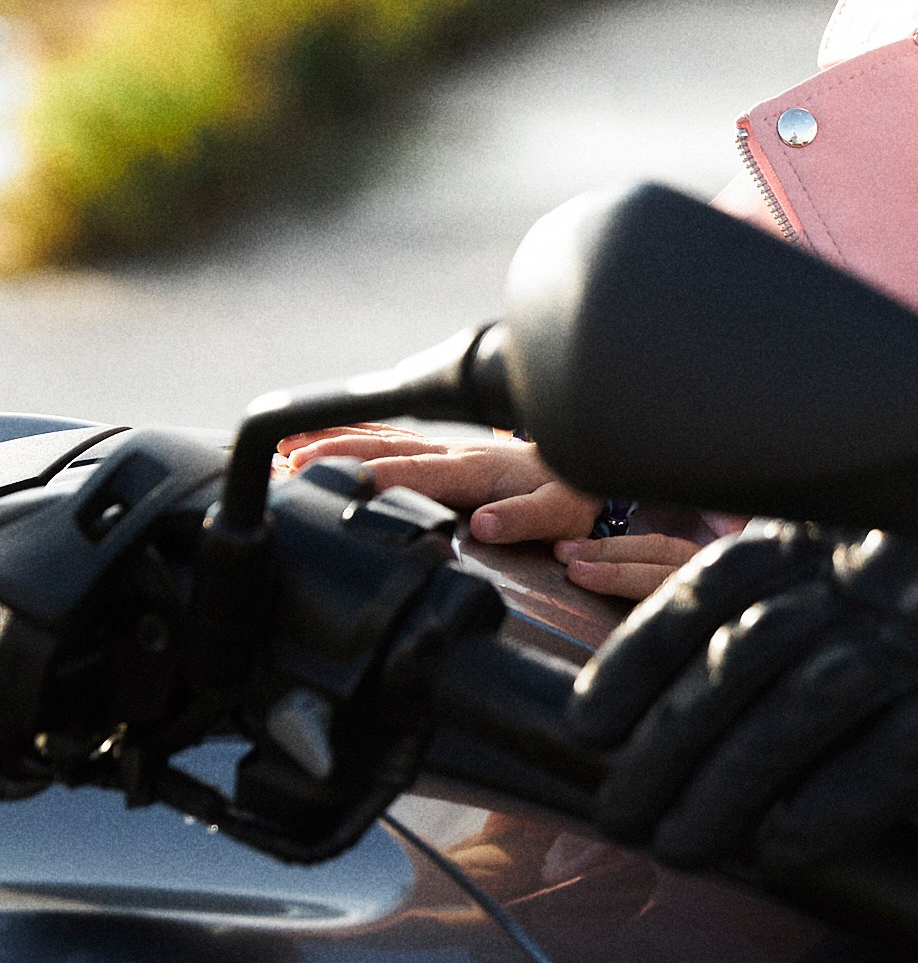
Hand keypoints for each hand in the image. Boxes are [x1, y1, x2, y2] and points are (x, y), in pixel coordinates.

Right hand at [282, 425, 611, 546]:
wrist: (588, 465)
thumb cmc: (572, 494)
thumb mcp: (562, 513)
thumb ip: (526, 519)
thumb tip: (485, 526)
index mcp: (475, 470)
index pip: (414, 473)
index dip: (372, 477)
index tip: (329, 480)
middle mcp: (453, 452)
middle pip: (383, 447)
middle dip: (332, 454)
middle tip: (286, 463)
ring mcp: (445, 448)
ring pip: (379, 439)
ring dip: (331, 441)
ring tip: (285, 447)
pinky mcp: (441, 451)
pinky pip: (388, 438)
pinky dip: (350, 436)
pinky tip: (319, 441)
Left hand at [568, 474, 917, 878]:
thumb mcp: (914, 549)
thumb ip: (826, 589)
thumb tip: (721, 681)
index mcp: (852, 526)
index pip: (711, 583)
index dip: (635, 653)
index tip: (590, 718)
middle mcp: (882, 570)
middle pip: (737, 661)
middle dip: (663, 746)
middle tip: (620, 808)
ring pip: (793, 716)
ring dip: (722, 793)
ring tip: (682, 845)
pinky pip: (882, 765)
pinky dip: (819, 813)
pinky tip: (780, 850)